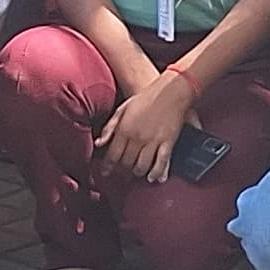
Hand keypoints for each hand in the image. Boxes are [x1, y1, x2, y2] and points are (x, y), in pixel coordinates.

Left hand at [97, 69, 195, 183]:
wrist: (170, 91)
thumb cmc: (145, 99)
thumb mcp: (122, 109)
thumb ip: (110, 127)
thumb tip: (98, 144)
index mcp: (124, 129)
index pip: (112, 155)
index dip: (108, 167)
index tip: (105, 173)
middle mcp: (137, 138)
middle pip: (126, 164)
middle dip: (122, 172)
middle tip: (121, 175)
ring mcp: (153, 141)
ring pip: (142, 166)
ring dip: (137, 173)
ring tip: (135, 174)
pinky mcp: (168, 143)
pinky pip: (161, 163)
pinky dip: (156, 173)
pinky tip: (152, 178)